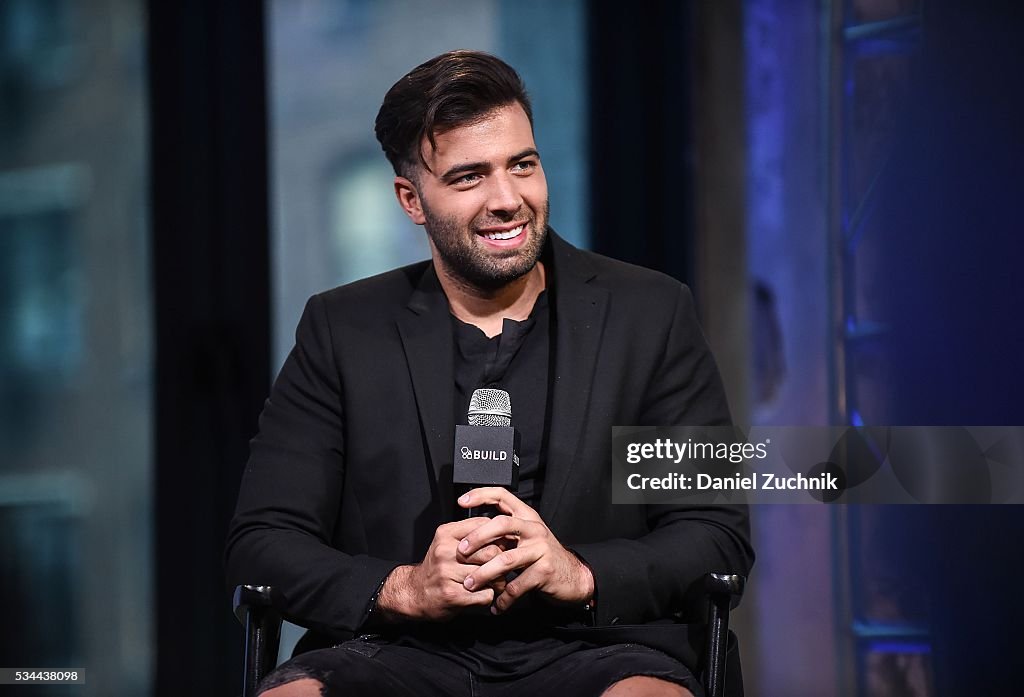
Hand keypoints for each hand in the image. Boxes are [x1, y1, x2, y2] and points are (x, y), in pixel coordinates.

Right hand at [376, 517, 504, 621]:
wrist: (415, 592)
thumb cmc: (438, 567)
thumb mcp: (448, 542)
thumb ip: (471, 535)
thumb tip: (503, 535)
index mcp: (446, 534)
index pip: (484, 526)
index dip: (499, 537)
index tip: (502, 545)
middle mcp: (445, 551)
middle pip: (491, 551)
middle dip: (501, 562)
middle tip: (502, 568)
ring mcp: (447, 574)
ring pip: (490, 574)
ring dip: (498, 581)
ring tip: (494, 582)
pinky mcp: (452, 595)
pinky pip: (485, 594)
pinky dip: (488, 596)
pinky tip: (481, 594)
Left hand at [456, 487, 594, 613]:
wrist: (572, 576)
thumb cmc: (541, 556)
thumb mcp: (525, 537)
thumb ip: (504, 532)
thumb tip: (469, 534)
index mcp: (527, 516)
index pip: (503, 496)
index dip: (481, 495)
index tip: (462, 501)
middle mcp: (534, 529)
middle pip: (502, 524)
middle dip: (478, 537)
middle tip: (461, 551)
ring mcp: (541, 549)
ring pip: (506, 559)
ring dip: (484, 574)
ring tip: (470, 584)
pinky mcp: (544, 571)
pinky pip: (517, 586)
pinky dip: (503, 599)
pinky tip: (495, 606)